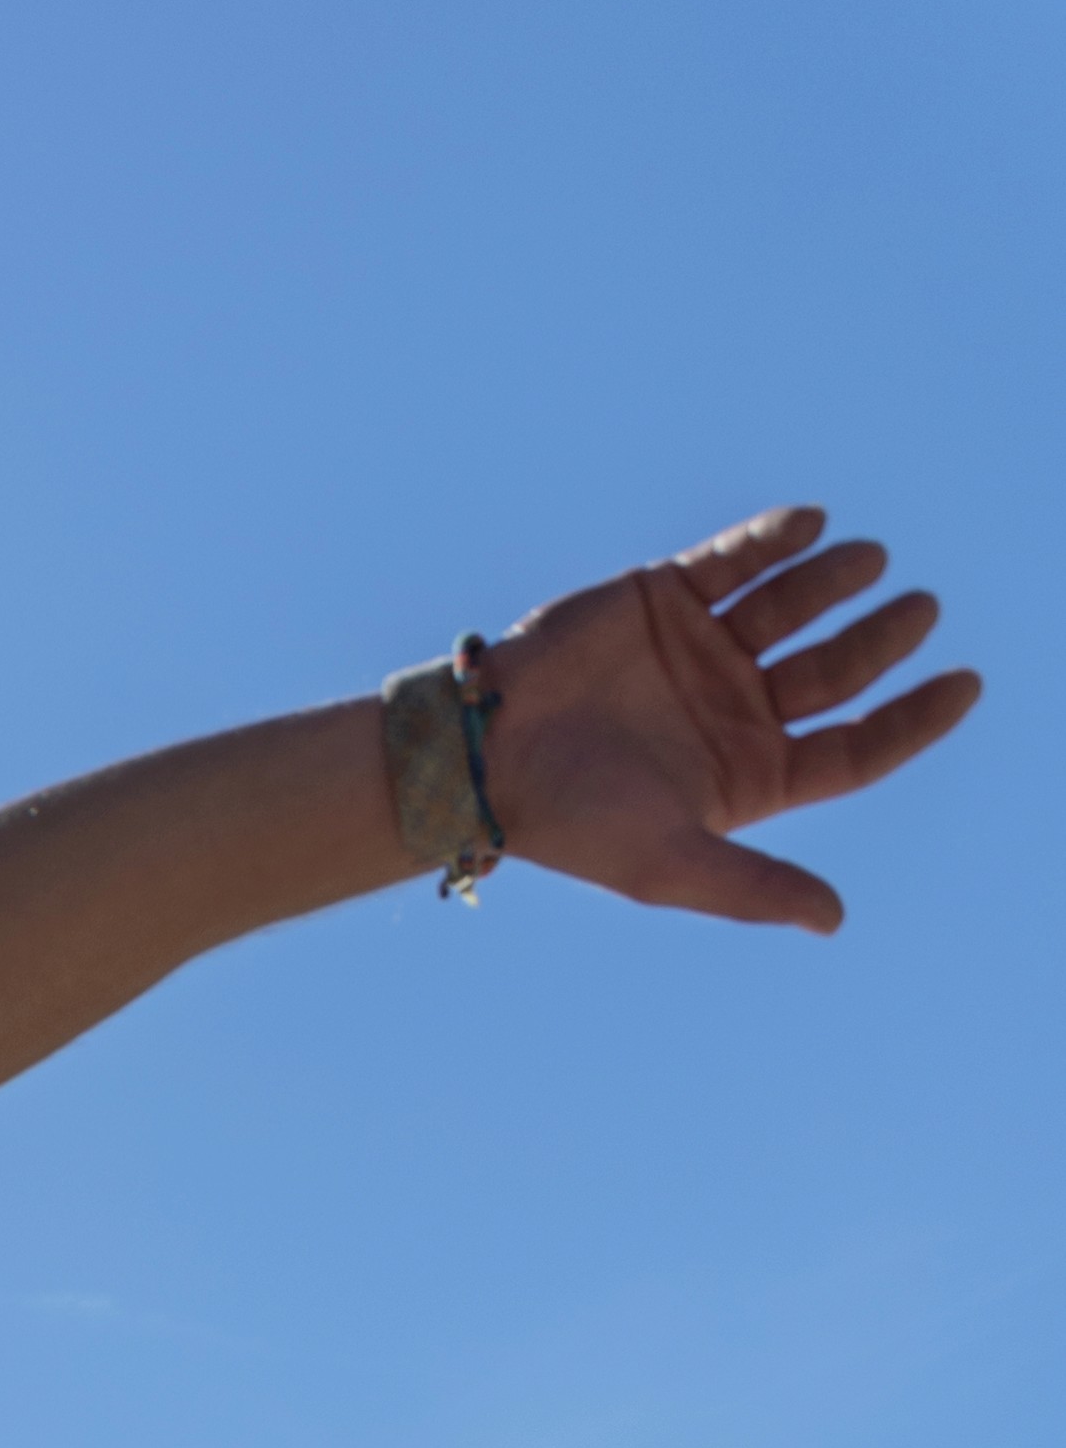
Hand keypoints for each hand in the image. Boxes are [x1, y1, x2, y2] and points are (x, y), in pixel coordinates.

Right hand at [482, 512, 979, 932]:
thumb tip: (833, 920)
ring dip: (839, 582)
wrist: (481, 755)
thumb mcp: (671, 863)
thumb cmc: (572, 822)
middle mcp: (734, 711)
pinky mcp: (664, 598)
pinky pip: (735, 559)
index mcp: (748, 776)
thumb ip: (754, 885)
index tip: (965, 683)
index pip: (854, 747)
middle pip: (837, 671)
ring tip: (872, 562)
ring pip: (793, 608)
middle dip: (884, 640)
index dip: (913, 718)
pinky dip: (776, 539)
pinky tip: (815, 527)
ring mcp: (703, 651)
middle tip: (921, 611)